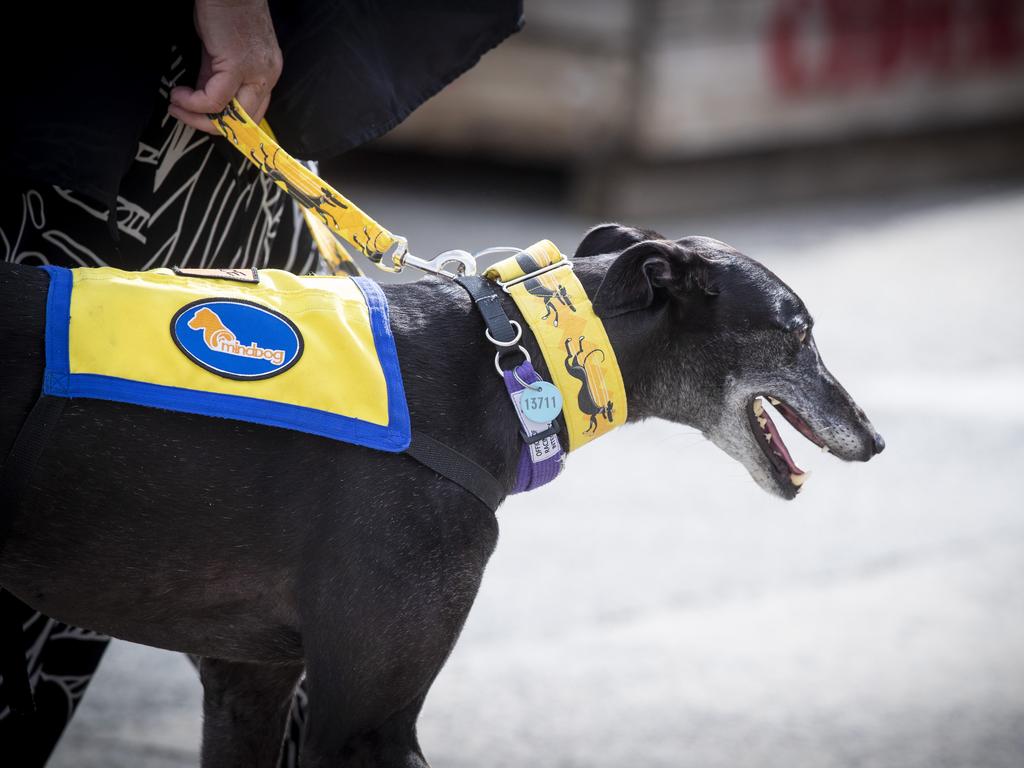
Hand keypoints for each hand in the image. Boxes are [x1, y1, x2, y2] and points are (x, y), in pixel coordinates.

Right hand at [169, 0, 281, 133]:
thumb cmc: (223, 11)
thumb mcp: (221, 50)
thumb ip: (215, 75)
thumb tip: (202, 96)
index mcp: (266, 73)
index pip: (253, 113)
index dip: (225, 122)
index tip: (199, 117)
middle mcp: (266, 76)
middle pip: (245, 122)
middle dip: (210, 125)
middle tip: (184, 114)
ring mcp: (255, 72)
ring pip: (232, 116)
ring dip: (199, 117)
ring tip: (177, 104)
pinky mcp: (238, 64)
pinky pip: (215, 99)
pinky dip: (194, 102)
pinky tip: (179, 94)